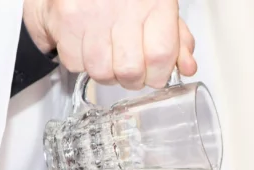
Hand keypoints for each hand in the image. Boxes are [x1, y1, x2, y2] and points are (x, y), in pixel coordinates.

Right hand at [23, 0, 196, 89]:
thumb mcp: (160, 9)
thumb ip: (178, 41)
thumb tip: (187, 67)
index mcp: (155, 3)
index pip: (161, 56)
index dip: (159, 75)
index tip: (155, 74)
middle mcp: (124, 7)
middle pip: (130, 71)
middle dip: (132, 79)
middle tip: (130, 66)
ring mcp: (92, 14)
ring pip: (101, 72)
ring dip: (105, 72)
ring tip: (107, 53)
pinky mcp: (66, 18)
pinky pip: (74, 62)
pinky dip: (80, 60)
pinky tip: (87, 44)